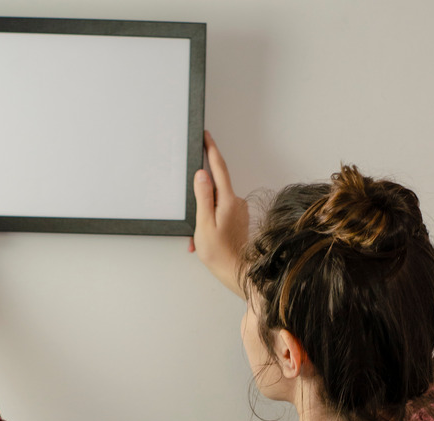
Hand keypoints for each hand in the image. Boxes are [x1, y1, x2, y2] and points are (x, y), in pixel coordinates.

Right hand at [189, 131, 248, 298]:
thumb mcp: (204, 224)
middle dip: (199, 202)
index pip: (218, 168)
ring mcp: (238, 211)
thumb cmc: (221, 253)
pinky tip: (204, 240)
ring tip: (198, 239)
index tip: (206, 136)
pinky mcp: (237, 219)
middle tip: (194, 222)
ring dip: (203, 217)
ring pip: (214, 204)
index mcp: (228, 200)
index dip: (211, 150)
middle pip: (214, 188)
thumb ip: (203, 197)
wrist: (238, 272)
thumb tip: (202, 175)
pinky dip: (209, 223)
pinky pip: (219, 213)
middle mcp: (236, 202)